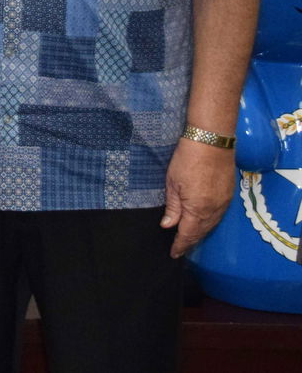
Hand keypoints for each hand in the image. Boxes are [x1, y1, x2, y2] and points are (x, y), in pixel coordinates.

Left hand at [161, 138, 235, 256]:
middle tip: (180, 249)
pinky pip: (218, 216)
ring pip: (211, 225)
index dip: (180, 245)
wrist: (212, 142)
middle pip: (201, 232)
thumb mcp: (173, 183)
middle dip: (190, 242)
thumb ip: (173, 207)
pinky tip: (202, 223)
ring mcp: (224, 203)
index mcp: (198, 209)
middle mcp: (214, 210)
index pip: (188, 234)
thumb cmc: (187, 160)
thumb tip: (168, 226)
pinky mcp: (229, 195)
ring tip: (189, 239)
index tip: (174, 254)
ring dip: (200, 233)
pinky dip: (209, 223)